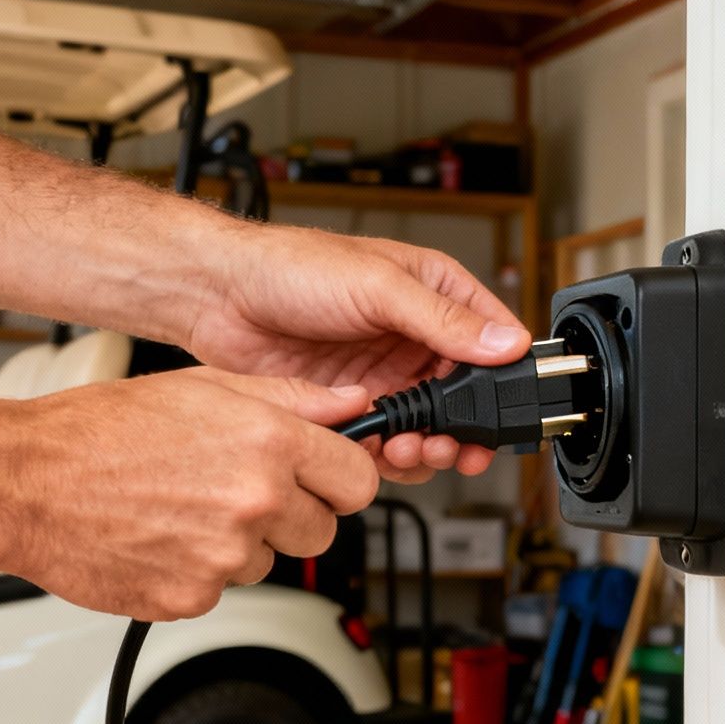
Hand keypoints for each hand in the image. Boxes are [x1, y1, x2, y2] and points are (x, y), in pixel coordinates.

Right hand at [0, 368, 380, 620]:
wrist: (25, 483)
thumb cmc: (101, 431)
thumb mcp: (203, 386)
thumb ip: (292, 398)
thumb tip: (353, 403)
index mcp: (266, 443)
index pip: (357, 480)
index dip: (339, 478)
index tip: (321, 478)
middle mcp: (253, 501)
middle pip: (322, 530)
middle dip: (291, 514)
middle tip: (236, 490)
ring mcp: (223, 556)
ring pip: (269, 561)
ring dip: (240, 542)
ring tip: (183, 507)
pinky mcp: (191, 597)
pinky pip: (221, 588)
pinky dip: (198, 570)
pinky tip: (161, 535)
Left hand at [187, 223, 533, 483]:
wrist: (220, 297)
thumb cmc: (290, 267)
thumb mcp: (377, 285)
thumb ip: (442, 319)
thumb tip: (504, 342)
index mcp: (432, 292)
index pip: (491, 340)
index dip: (502, 379)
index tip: (502, 411)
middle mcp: (411, 336)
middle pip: (464, 395)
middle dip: (465, 426)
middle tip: (459, 446)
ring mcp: (382, 373)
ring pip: (427, 425)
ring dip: (428, 445)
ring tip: (415, 449)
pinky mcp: (351, 405)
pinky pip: (385, 442)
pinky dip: (389, 456)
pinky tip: (384, 454)